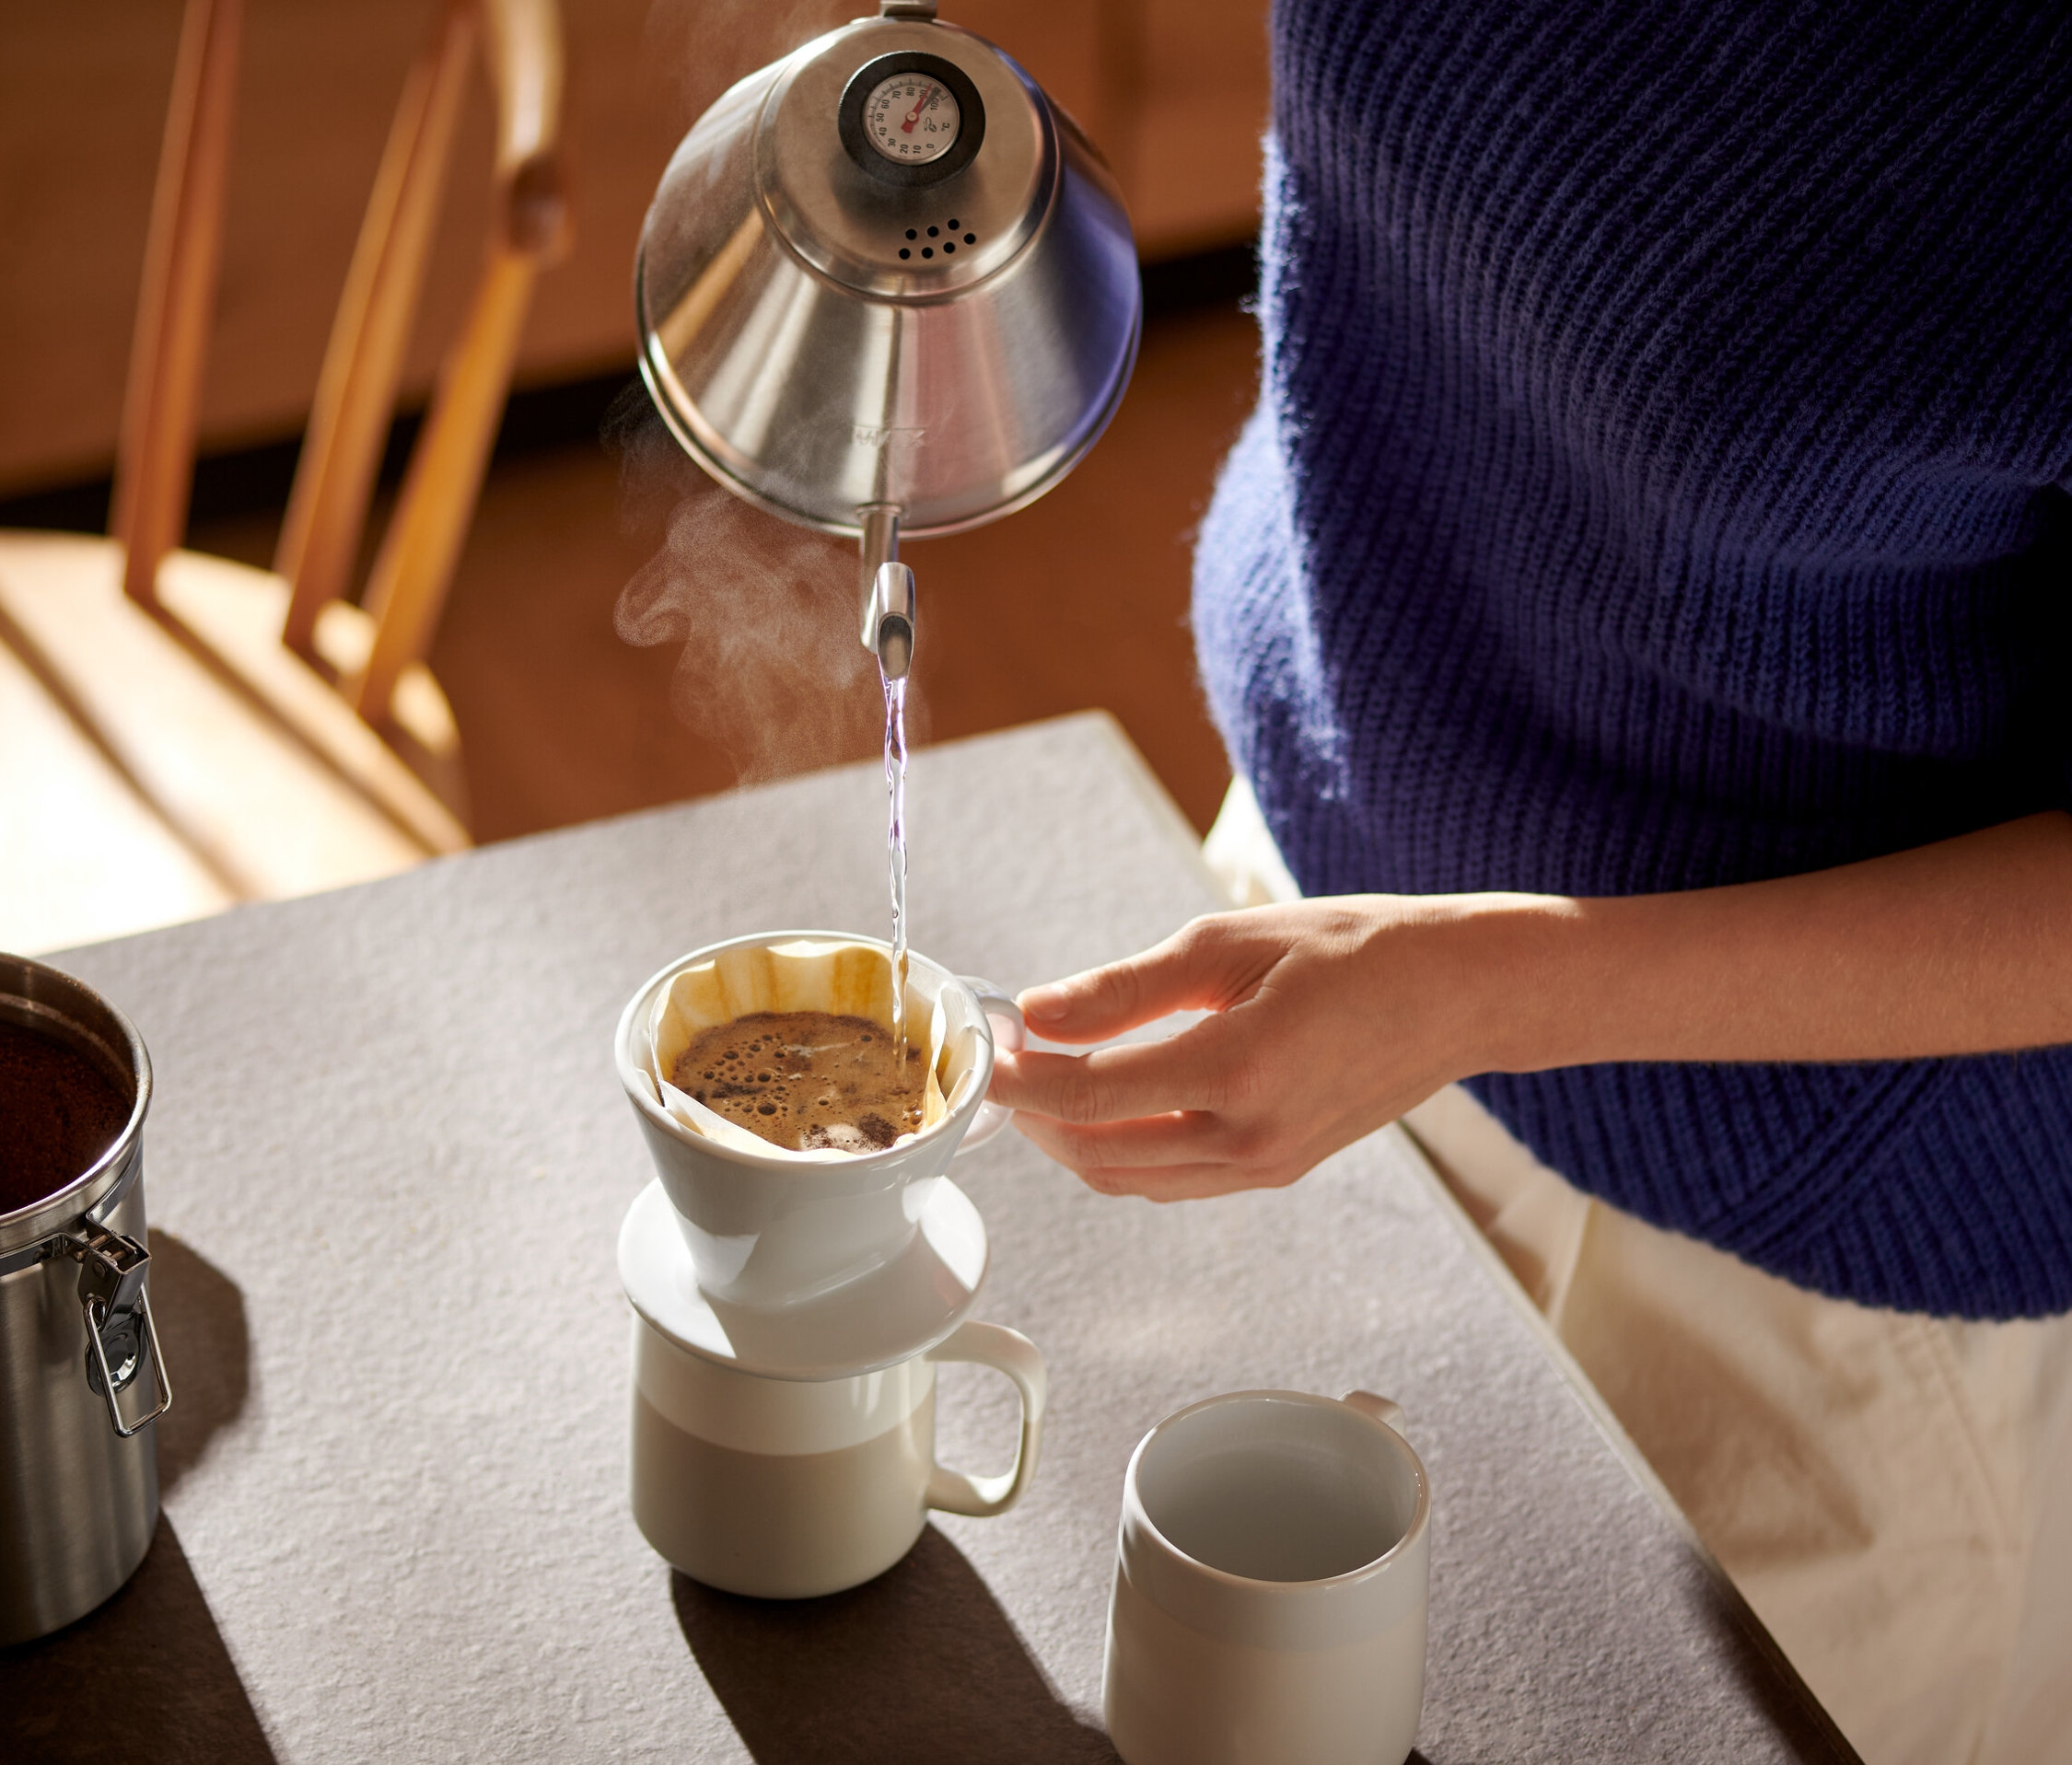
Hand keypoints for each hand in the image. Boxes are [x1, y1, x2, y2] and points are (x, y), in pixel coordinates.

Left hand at [986, 899, 1498, 1200]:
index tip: (985, 1049)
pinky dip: (1124, 1152)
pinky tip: (1109, 1103)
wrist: (1458, 993)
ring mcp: (1266, 1164)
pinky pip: (1174, 1180)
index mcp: (1237, 1069)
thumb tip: (1040, 1011)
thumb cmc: (1355, 949)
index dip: (1021, 1076)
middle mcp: (1250, 1136)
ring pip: (1131, 1180)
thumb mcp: (1230, 943)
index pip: (1089, 1093)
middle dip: (1035, 1115)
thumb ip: (1126, 986)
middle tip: (1006, 1065)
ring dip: (1073, 1140)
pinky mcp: (1278, 1170)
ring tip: (1044, 1083)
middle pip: (1098, 1152)